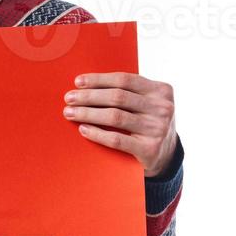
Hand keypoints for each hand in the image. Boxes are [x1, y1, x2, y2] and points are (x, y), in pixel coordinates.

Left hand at [62, 72, 177, 177]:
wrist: (166, 156)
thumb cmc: (147, 123)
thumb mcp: (147, 103)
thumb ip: (128, 92)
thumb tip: (86, 85)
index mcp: (161, 90)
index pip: (124, 79)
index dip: (98, 79)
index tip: (78, 82)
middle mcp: (162, 108)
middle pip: (117, 97)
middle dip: (89, 96)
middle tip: (69, 98)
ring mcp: (157, 129)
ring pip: (115, 116)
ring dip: (88, 113)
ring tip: (70, 113)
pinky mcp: (149, 149)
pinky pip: (116, 139)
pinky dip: (97, 133)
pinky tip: (83, 129)